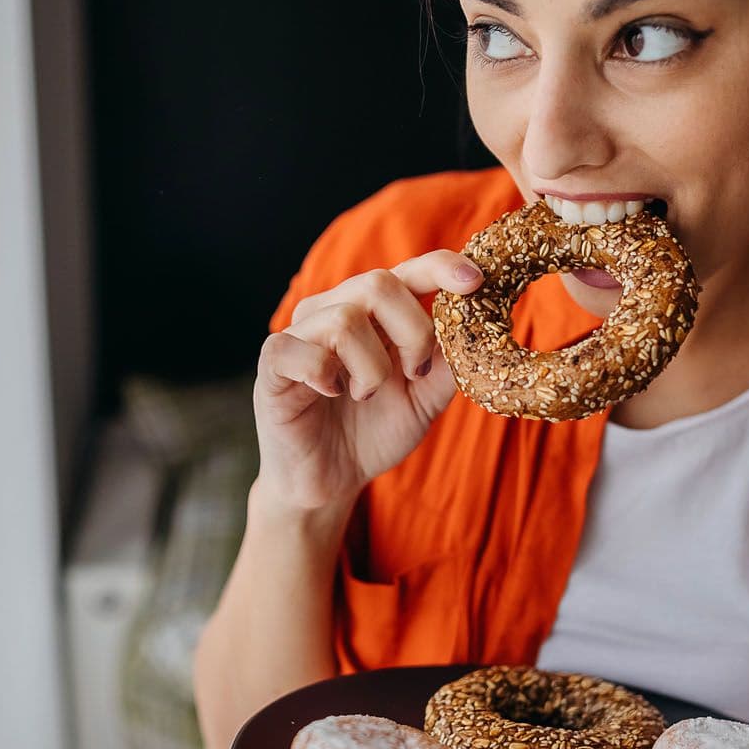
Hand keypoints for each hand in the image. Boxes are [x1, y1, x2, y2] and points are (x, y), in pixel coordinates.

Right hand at [252, 250, 482, 516]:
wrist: (330, 480)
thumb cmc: (373, 432)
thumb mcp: (424, 401)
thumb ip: (448, 365)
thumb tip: (472, 329)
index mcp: (376, 314)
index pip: (409, 271)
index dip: (442, 267)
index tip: (475, 281)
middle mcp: (336, 311)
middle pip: (378, 283)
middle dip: (412, 332)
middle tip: (415, 373)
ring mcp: (302, 334)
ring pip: (344, 319)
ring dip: (371, 367)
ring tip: (366, 394)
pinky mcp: (273, 363)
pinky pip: (298, 349)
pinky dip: (323, 372)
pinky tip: (331, 393)